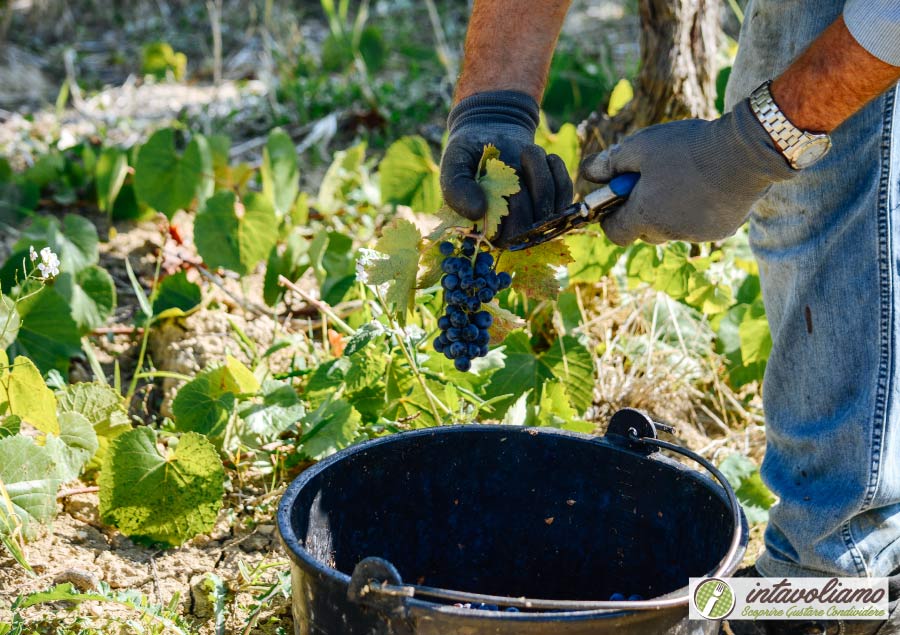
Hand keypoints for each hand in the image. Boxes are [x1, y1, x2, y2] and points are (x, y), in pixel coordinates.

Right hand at [440, 91, 572, 245]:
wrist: (490, 134)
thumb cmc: (468, 153)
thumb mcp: (454, 166)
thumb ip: (456, 189)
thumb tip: (477, 212)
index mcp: (486, 232)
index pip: (508, 235)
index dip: (510, 204)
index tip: (498, 174)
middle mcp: (512, 233)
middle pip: (533, 226)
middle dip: (527, 187)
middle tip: (515, 160)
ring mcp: (536, 220)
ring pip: (552, 207)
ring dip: (541, 171)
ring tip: (526, 152)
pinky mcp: (555, 203)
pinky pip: (565, 192)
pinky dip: (556, 168)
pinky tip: (542, 157)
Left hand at [579, 100, 796, 245]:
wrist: (746, 151)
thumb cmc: (688, 147)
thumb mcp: (640, 147)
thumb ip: (610, 163)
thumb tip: (589, 174)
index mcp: (645, 216)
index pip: (615, 234)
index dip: (611, 217)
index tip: (617, 198)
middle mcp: (669, 232)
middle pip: (644, 232)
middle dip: (641, 211)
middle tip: (652, 180)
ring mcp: (698, 234)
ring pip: (672, 228)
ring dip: (670, 210)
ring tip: (683, 177)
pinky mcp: (722, 230)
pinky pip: (699, 224)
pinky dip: (696, 209)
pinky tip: (707, 184)